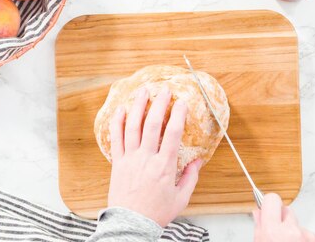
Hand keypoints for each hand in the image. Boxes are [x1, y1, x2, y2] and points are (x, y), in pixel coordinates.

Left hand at [106, 87, 202, 226]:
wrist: (132, 224)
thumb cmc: (157, 212)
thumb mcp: (181, 198)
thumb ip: (191, 177)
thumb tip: (198, 161)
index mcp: (164, 166)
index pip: (173, 133)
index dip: (179, 115)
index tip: (183, 102)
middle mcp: (146, 158)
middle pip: (152, 124)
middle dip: (159, 103)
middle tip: (164, 90)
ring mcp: (130, 159)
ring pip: (133, 126)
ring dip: (138, 106)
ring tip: (144, 91)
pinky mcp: (118, 162)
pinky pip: (116, 138)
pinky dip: (118, 122)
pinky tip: (122, 109)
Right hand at [253, 193, 314, 241]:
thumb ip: (260, 226)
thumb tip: (259, 212)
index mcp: (273, 230)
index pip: (272, 199)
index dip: (270, 203)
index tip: (270, 207)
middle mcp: (292, 231)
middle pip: (288, 210)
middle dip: (284, 220)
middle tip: (281, 235)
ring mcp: (307, 235)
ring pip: (300, 224)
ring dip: (296, 232)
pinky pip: (311, 234)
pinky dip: (306, 239)